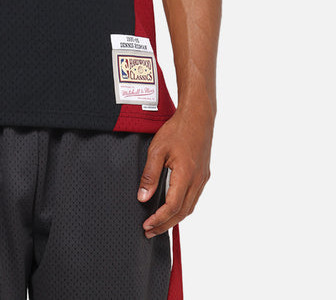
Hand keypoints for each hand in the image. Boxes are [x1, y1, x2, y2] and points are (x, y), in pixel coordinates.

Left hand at [137, 107, 212, 237]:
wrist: (198, 116)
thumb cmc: (177, 129)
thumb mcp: (157, 149)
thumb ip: (150, 174)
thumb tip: (143, 197)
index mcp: (186, 174)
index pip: (173, 206)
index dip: (159, 219)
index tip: (147, 225)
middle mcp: (198, 180)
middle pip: (183, 212)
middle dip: (165, 224)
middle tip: (149, 231)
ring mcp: (203, 178)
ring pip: (190, 207)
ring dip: (174, 218)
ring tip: (158, 223)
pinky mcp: (204, 175)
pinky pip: (193, 198)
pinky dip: (182, 208)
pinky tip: (172, 208)